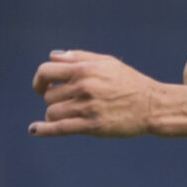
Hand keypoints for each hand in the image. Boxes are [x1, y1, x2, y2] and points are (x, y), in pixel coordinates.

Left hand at [29, 50, 168, 137]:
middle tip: (69, 102)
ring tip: (72, 114)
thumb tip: (53, 57)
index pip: (46, 71)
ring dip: (56, 114)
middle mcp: (83, 87)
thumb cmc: (129, 82)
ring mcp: (87, 107)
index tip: (42, 87)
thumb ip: (79, 57)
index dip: (39, 80)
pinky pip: (60, 128)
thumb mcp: (106, 63)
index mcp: (85, 69)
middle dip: (55, 99)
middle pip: (48, 95)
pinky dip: (44, 129)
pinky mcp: (92, 126)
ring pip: (52, 112)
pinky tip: (33, 130)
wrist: (152, 105)